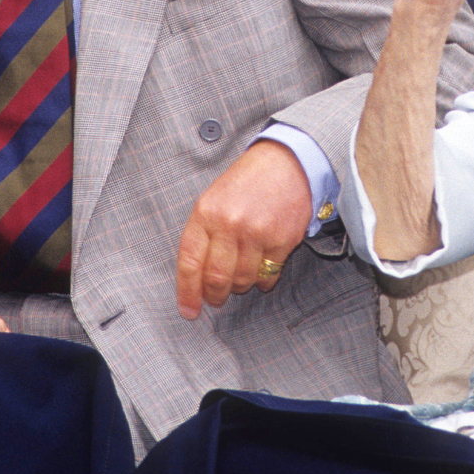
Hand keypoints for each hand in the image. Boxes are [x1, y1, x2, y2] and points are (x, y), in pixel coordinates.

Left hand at [175, 139, 311, 319]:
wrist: (285, 162)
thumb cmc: (245, 183)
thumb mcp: (214, 199)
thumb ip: (203, 233)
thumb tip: (195, 278)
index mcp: (206, 212)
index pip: (190, 261)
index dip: (187, 292)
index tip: (189, 311)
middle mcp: (230, 223)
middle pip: (216, 278)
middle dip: (215, 296)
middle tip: (216, 299)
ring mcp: (257, 232)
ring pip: (243, 281)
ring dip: (240, 287)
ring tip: (240, 278)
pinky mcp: (283, 239)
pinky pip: (268, 275)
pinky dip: (263, 279)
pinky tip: (261, 268)